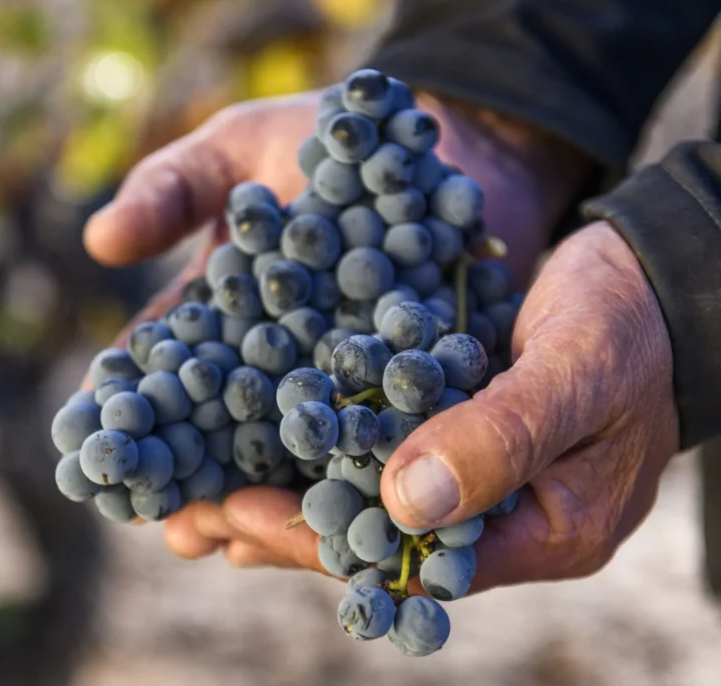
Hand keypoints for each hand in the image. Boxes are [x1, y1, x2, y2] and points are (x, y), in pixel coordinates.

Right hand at [83, 86, 596, 572]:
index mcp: (221, 312)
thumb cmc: (326, 138)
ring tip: (235, 539)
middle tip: (165, 521)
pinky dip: (356, 479)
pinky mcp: (409, 392)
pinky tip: (341, 517)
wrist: (451, 142)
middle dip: (188, 477)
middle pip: (218, 429)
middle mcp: (272, 361)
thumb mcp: (240, 149)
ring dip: (261, 499)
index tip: (91, 443)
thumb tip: (99, 241)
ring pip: (289, 456)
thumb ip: (173, 188)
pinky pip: (377, 445)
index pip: (159, 365)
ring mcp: (340, 383)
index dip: (124, 403)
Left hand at [166, 222, 679, 592]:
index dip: (321, 542)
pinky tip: (251, 435)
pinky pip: (371, 447)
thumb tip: (404, 505)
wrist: (650, 277)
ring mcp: (469, 473)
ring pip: (362, 499)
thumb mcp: (576, 376)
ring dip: (285, 492)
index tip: (240, 515)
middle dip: (281, 528)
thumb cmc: (631, 328)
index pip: (411, 562)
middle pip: (373, 541)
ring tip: (194, 490)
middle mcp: (495, 517)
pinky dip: (315, 445)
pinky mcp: (447, 426)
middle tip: (191, 514)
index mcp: (540, 533)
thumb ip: (500, 440)